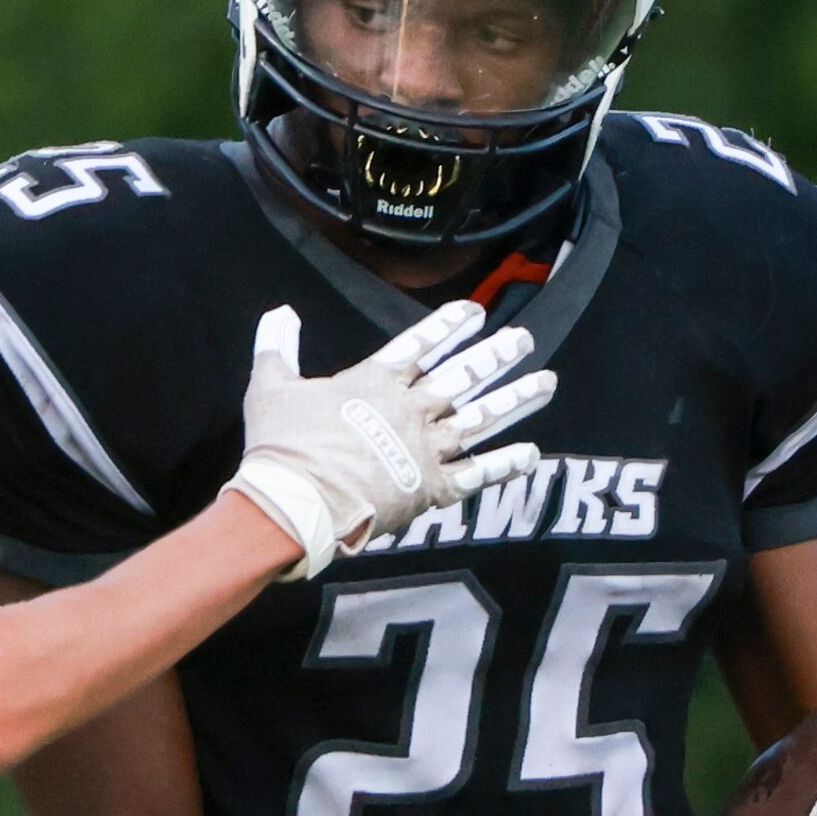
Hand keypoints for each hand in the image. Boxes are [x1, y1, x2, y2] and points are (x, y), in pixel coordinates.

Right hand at [222, 301, 555, 577]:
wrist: (297, 504)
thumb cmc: (282, 446)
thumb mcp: (270, 387)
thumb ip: (277, 346)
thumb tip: (279, 313)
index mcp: (375, 382)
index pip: (421, 343)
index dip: (449, 325)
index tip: (475, 311)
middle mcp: (410, 410)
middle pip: (463, 375)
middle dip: (496, 355)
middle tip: (523, 340)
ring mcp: (426, 449)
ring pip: (481, 419)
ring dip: (516, 399)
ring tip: (546, 383)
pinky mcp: (432, 489)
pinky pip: (478, 475)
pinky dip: (505, 464)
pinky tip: (531, 453)